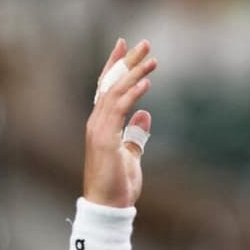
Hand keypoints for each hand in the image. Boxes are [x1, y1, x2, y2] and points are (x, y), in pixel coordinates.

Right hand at [83, 38, 156, 207]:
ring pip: (115, 93)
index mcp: (103, 125)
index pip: (108, 88)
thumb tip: (145, 114)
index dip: (115, 66)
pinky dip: (131, 94)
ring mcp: (98, 130)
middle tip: (143, 43)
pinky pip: (118, 110)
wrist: (108, 207)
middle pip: (111, 84)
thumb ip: (135, 135)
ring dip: (134, 74)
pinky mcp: (104, 139)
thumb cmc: (118, 185)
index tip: (126, 48)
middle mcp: (97, 122)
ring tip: (152, 60)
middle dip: (127, 62)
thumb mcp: (131, 155)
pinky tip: (145, 82)